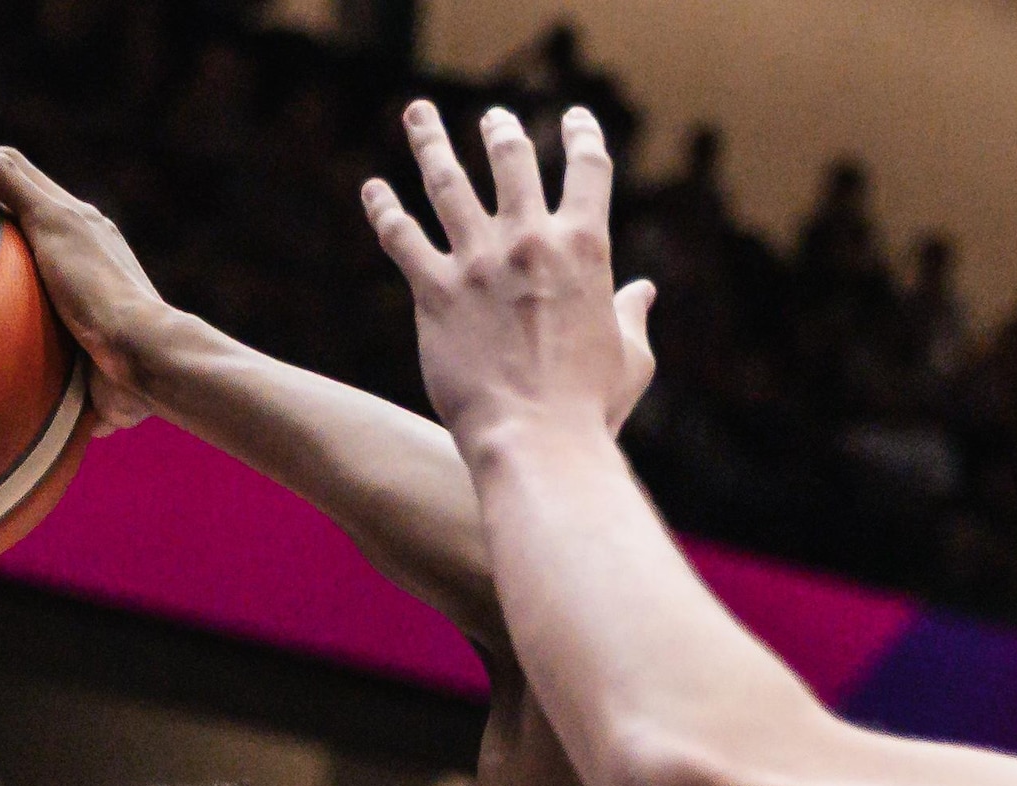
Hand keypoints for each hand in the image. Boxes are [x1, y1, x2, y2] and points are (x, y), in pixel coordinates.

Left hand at [0, 136, 171, 431]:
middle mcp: (82, 222)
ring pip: (2, 161)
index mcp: (91, 252)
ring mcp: (70, 214)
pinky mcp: (56, 216)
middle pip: (16, 174)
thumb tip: (70, 430)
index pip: (38, 212)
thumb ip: (77, 392)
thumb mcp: (95, 385)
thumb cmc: (128, 384)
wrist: (150, 358)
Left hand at [366, 104, 656, 446]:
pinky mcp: (434, 291)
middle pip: (513, 161)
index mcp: (586, 248)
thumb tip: (643, 292)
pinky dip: (383, 209)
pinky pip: (401, 237)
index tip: (575, 119)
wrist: (537, 439)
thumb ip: (632, 315)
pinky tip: (372, 189)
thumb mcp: (631, 357)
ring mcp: (478, 262)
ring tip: (420, 116)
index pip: (588, 170)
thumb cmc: (591, 407)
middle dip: (502, 132)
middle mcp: (530, 240)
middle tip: (493, 119)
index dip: (583, 136)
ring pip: (447, 182)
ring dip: (431, 142)